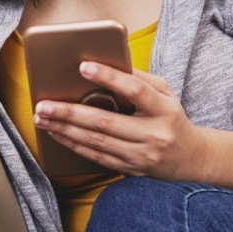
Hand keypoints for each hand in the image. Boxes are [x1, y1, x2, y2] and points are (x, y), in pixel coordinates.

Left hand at [33, 62, 207, 180]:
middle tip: (43, 105)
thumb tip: (106, 62)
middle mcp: (154, 135)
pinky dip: (73, 145)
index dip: (109, 78)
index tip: (83, 66)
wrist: (191, 158)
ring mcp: (141, 155)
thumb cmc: (171, 117)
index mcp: (164, 110)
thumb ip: (138, 78)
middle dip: (69, 113)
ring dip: (64, 130)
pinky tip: (56, 134)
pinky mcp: (130, 169)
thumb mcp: (164, 93)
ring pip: (96, 142)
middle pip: (106, 122)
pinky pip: (96, 157)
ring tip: (42, 118)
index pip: (135, 91)